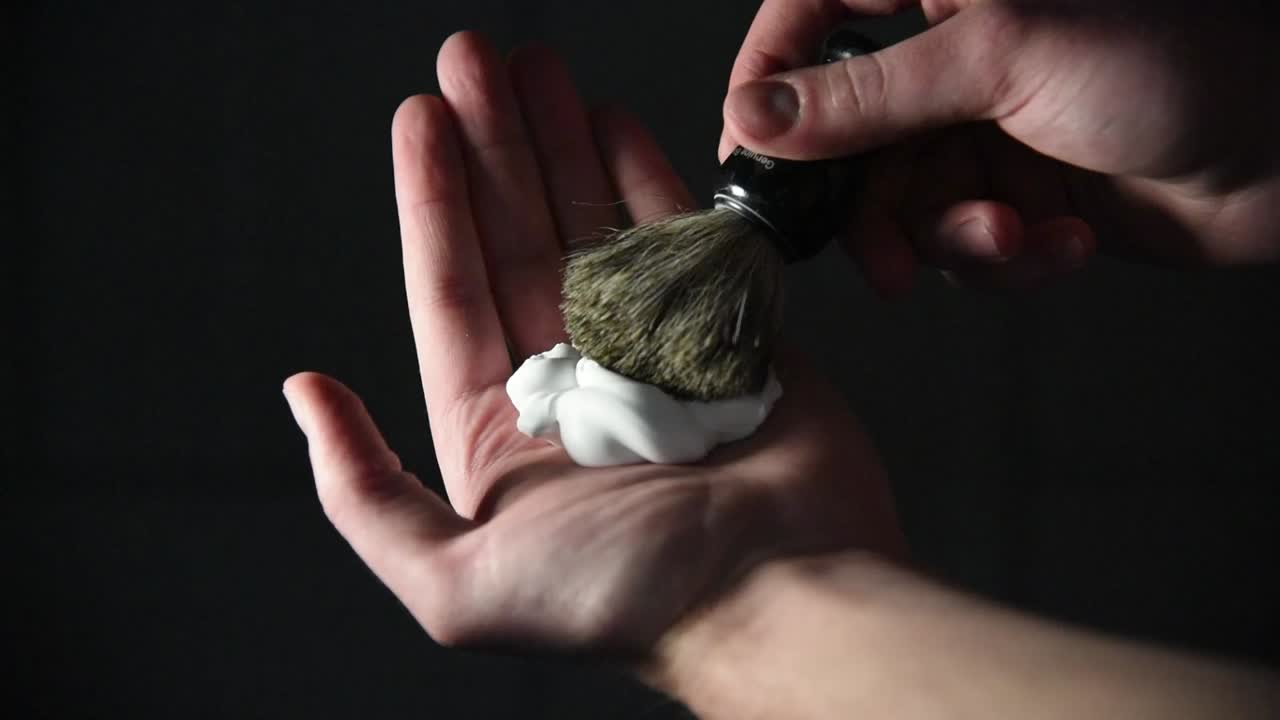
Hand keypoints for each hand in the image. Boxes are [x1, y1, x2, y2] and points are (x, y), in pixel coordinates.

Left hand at [283, 32, 904, 653]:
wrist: (786, 599)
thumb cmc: (634, 602)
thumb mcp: (458, 583)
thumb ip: (365, 494)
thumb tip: (306, 395)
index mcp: (503, 433)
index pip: (451, 290)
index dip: (433, 200)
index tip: (419, 118)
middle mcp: (571, 386)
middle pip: (518, 238)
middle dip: (492, 147)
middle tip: (471, 62)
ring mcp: (650, 353)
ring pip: (592, 226)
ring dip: (559, 145)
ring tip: (534, 69)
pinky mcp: (725, 334)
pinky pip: (678, 240)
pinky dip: (646, 179)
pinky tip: (612, 122)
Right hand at [720, 1, 1279, 294]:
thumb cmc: (1172, 66)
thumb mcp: (999, 63)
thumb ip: (867, 97)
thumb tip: (757, 115)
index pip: (809, 13)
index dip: (768, 78)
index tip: (749, 149)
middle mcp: (949, 60)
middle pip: (845, 139)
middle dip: (872, 212)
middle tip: (885, 260)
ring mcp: (977, 130)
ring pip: (901, 207)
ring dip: (954, 243)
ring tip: (1011, 239)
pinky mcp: (1009, 194)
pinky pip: (959, 245)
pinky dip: (1005, 261)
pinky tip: (1060, 246)